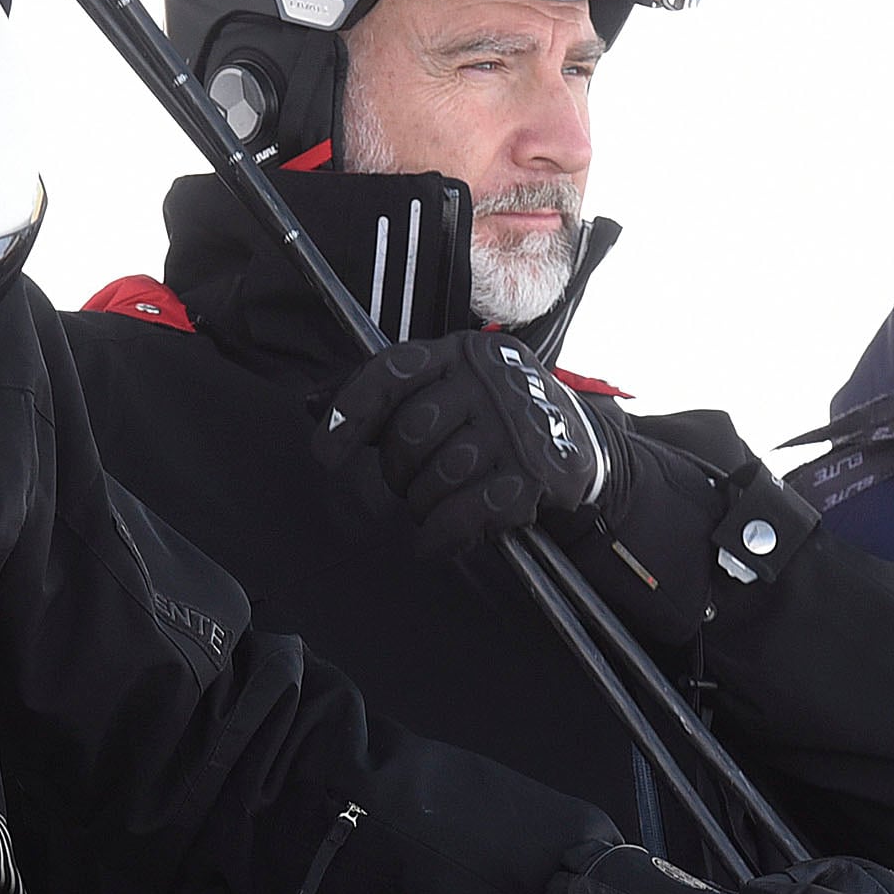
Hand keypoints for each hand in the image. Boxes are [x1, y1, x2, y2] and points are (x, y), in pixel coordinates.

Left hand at [321, 331, 611, 554]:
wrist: (581, 445)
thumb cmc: (494, 416)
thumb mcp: (448, 387)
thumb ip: (385, 395)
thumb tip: (311, 404)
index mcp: (461, 351)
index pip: (392, 371)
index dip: (350, 413)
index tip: (324, 455)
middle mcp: (490, 379)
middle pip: (412, 432)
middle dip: (397, 471)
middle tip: (407, 483)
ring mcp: (516, 426)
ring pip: (437, 476)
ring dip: (422, 505)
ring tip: (431, 507)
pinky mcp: (535, 474)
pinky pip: (466, 513)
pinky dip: (441, 536)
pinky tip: (435, 542)